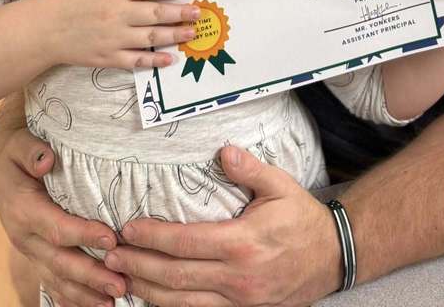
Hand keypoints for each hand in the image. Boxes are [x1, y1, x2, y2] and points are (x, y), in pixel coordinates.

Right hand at [0, 99, 124, 306]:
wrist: (0, 165)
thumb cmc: (16, 151)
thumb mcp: (20, 143)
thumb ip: (33, 151)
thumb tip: (47, 160)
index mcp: (23, 210)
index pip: (57, 228)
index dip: (84, 235)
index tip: (112, 239)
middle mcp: (25, 236)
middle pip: (60, 262)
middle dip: (91, 275)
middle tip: (120, 284)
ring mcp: (30, 250)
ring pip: (57, 278)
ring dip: (86, 292)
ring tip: (114, 301)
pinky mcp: (37, 255)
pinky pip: (53, 282)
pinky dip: (73, 297)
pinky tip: (95, 305)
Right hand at [45, 0, 200, 69]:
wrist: (45, 30)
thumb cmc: (70, 0)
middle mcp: (116, 14)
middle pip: (155, 13)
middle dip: (180, 13)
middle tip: (198, 12)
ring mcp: (113, 38)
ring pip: (151, 37)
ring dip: (174, 35)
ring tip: (192, 33)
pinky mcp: (108, 58)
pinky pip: (136, 60)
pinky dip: (154, 60)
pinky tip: (170, 58)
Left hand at [105, 145, 341, 305]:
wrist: (333, 258)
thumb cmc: (302, 219)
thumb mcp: (281, 185)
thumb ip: (249, 169)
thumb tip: (223, 151)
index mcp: (242, 244)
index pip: (185, 243)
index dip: (152, 237)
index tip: (127, 227)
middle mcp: (237, 278)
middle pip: (175, 277)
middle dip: (138, 266)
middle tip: (109, 256)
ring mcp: (238, 302)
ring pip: (181, 303)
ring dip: (147, 291)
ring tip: (121, 278)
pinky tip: (153, 297)